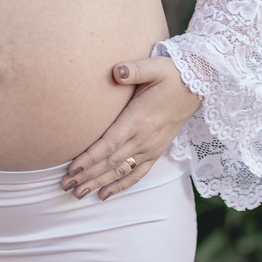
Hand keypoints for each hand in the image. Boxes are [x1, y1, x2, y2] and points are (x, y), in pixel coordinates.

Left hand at [60, 57, 201, 200]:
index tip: (72, 168)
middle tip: (64, 186)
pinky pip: (138, 174)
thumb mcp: (154, 67)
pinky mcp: (156, 151)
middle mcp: (144, 138)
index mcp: (138, 119)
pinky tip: (104, 194)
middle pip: (111, 162)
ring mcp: (151, 148)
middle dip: (87, 175)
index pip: (109, 144)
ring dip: (99, 183)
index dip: (90, 158)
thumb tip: (117, 71)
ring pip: (121, 171)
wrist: (197, 87)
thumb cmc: (172, 75)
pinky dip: (121, 186)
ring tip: (77, 194)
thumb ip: (134, 70)